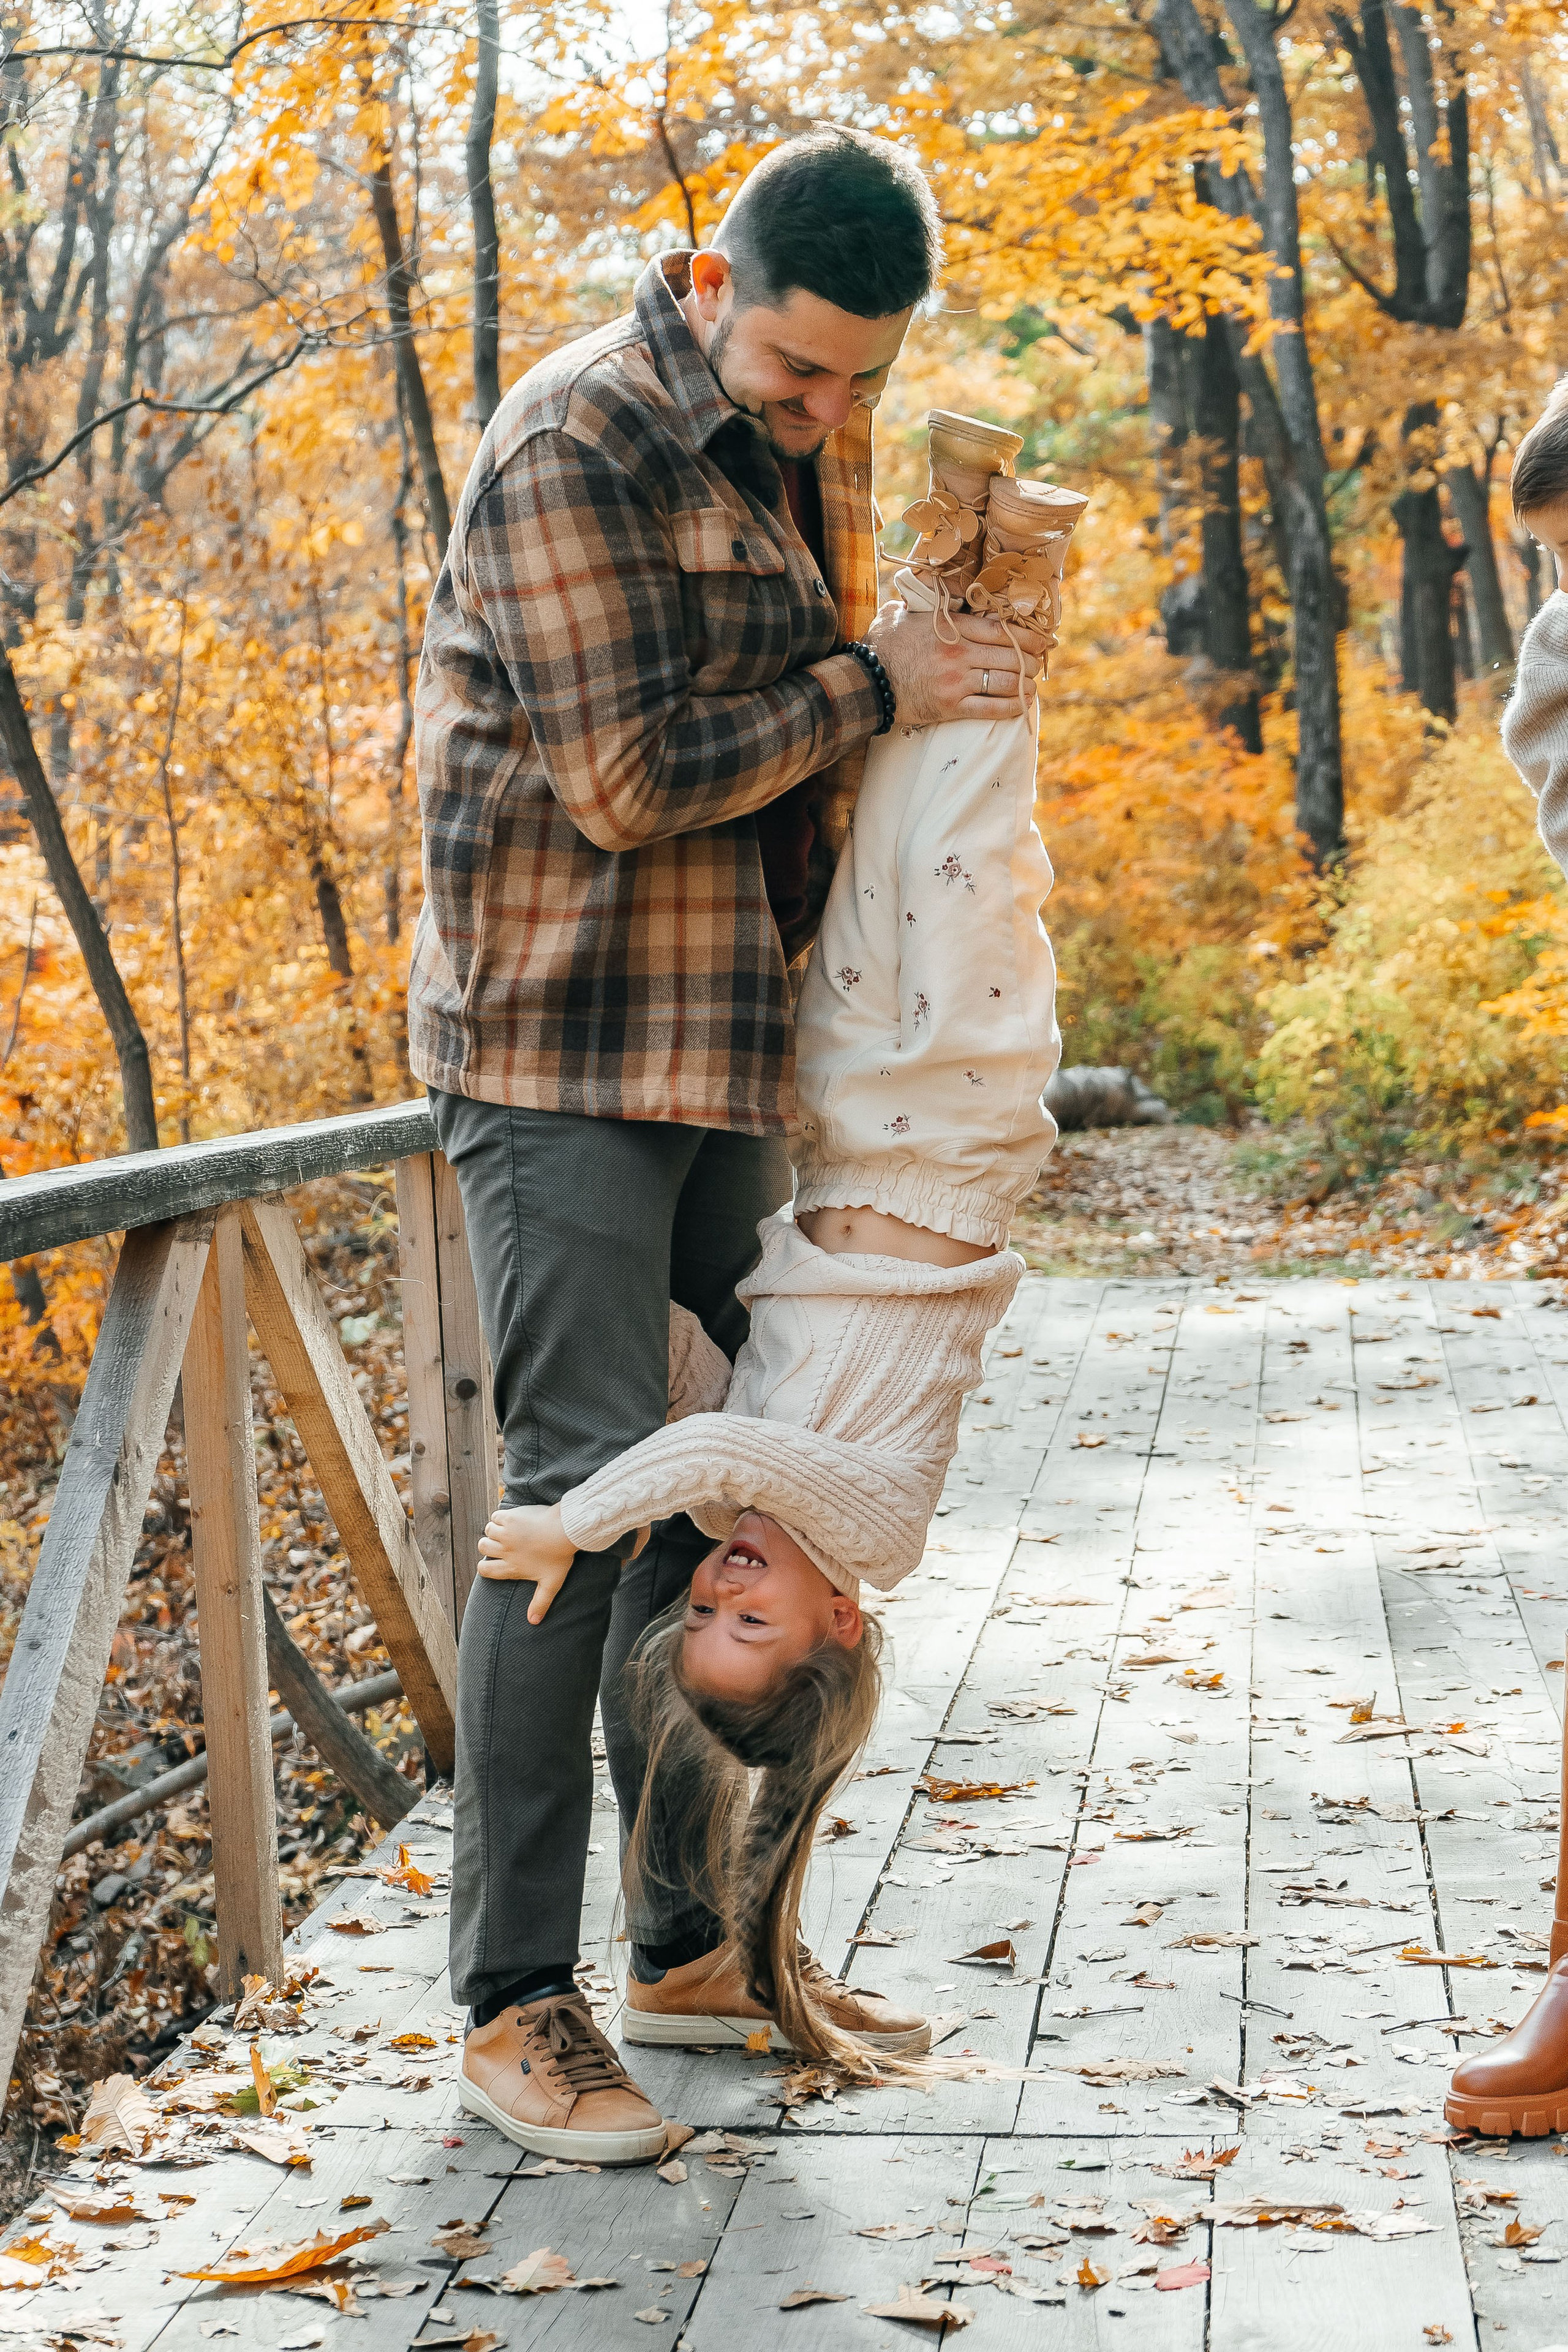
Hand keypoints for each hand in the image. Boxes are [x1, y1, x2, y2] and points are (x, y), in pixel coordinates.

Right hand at [477, 1502, 576, 1623]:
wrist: (565, 1531)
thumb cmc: (560, 1557)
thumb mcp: (551, 1584)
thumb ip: (540, 1603)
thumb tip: (533, 1622)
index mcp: (511, 1567)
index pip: (485, 1570)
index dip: (485, 1567)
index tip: (492, 1563)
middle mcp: (505, 1550)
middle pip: (483, 1547)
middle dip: (489, 1545)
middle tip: (502, 1544)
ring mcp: (506, 1533)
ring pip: (488, 1531)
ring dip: (495, 1530)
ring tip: (508, 1531)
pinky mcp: (511, 1517)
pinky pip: (496, 1516)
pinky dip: (501, 1517)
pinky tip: (512, 1520)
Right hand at [864, 602, 1045, 727]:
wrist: (866, 682)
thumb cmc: (884, 646)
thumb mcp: (905, 613)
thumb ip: (927, 601)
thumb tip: (939, 589)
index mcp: (952, 628)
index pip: (1001, 629)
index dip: (1027, 636)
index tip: (1041, 640)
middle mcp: (959, 654)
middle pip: (1010, 656)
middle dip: (1030, 661)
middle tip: (1036, 664)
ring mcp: (957, 681)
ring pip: (1006, 682)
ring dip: (1024, 684)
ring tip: (1030, 685)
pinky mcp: (951, 706)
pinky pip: (990, 708)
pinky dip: (1012, 707)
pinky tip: (1022, 704)